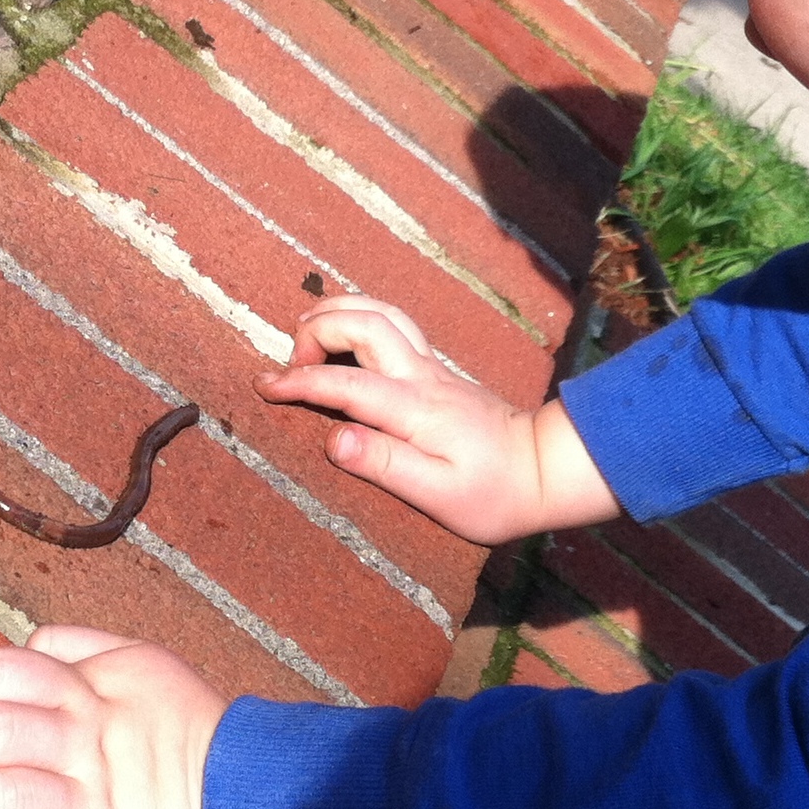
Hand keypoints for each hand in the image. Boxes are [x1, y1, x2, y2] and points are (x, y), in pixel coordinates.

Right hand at [254, 296, 618, 543]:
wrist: (545, 471)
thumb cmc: (493, 494)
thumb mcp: (439, 496)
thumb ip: (386, 465)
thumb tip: (334, 441)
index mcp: (416, 410)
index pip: (345, 384)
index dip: (299, 382)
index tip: (264, 387)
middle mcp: (422, 378)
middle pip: (365, 322)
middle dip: (317, 329)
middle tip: (291, 364)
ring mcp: (432, 369)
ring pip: (382, 313)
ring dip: (340, 312)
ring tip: (306, 335)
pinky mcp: (438, 372)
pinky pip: (394, 326)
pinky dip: (361, 319)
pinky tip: (346, 337)